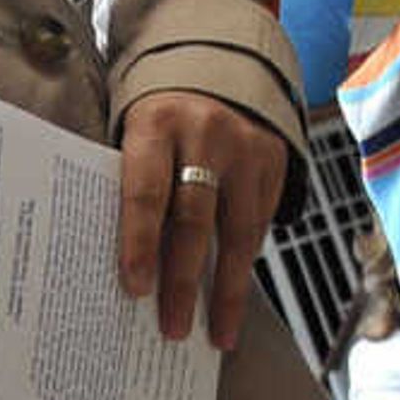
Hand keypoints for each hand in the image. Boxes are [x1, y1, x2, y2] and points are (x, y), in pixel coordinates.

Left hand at [114, 87, 291, 349]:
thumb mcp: (135, 137)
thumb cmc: (158, 121)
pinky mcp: (275, 161)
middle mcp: (206, 133)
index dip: (139, 243)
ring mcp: (246, 148)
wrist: (214, 67)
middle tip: (172, 328)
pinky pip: (260, 223)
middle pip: (194, 218)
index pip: (146, 192)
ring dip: (226, 288)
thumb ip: (131, 186)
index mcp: (156, 125)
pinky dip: (245, 265)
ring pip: (239, 230)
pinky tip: (233, 299)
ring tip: (216, 332)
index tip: (136, 290)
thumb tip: (124, 267)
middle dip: (183, 280)